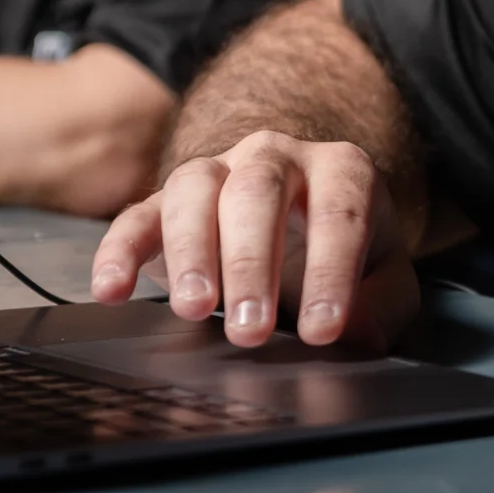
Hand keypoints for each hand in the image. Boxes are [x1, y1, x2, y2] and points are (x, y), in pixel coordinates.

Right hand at [90, 131, 417, 352]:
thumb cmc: (344, 252)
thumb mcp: (381, 278)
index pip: (340, 212)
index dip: (332, 271)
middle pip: (258, 190)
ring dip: (191, 250)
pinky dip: (119, 250)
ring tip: (192, 308)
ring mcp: (217, 170)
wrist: (301, 222)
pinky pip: (136, 215)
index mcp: (341, 170)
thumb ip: (379, 304)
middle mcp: (275, 157)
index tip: (323, 330)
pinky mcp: (166, 200)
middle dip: (252, 262)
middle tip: (250, 329)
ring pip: (195, 188)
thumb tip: (357, 335)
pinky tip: (112, 289)